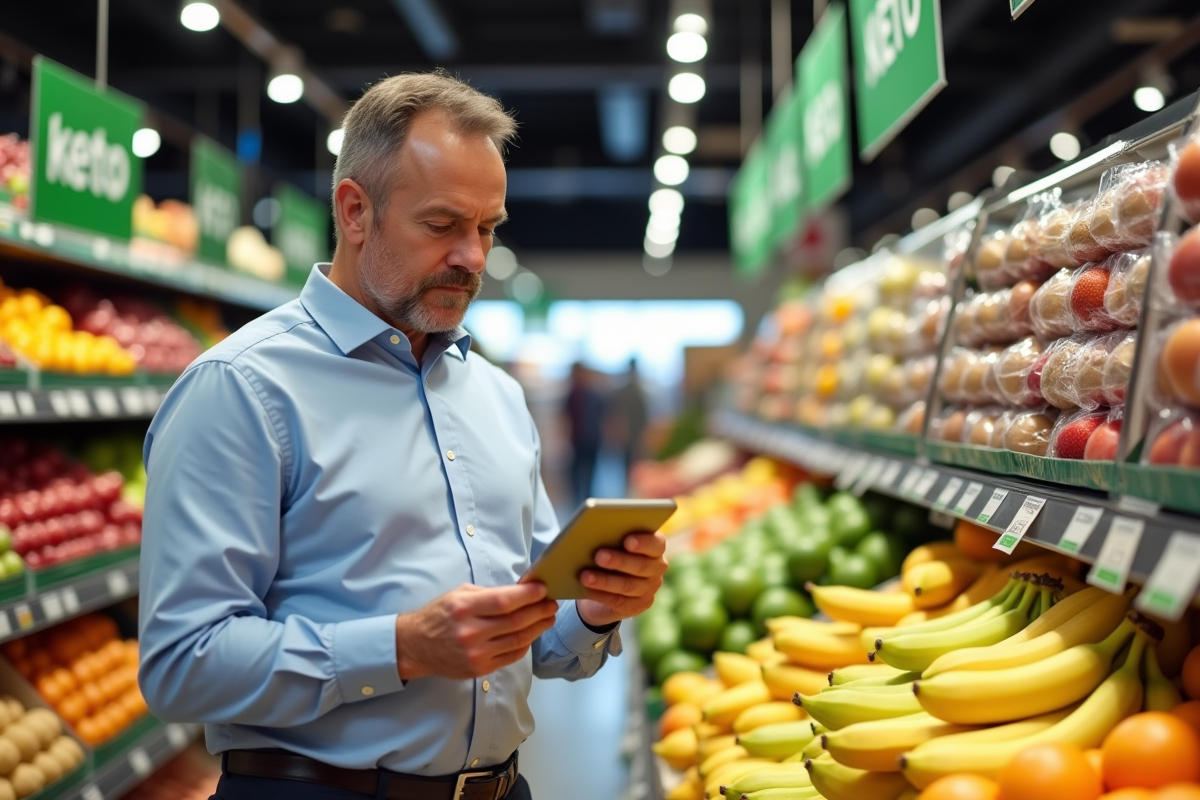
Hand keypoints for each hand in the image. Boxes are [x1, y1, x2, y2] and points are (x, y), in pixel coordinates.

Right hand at [395, 583, 558, 680]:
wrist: (416, 646)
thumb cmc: (439, 615)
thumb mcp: (459, 594)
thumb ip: (488, 594)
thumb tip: (520, 591)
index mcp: (464, 608)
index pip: (504, 601)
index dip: (528, 596)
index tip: (543, 589)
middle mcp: (470, 632)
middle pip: (516, 622)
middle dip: (539, 611)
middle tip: (551, 604)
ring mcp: (476, 654)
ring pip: (518, 640)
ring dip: (537, 628)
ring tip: (548, 618)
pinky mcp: (479, 669)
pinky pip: (511, 656)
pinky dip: (524, 644)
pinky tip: (531, 634)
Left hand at [577, 531, 667, 628]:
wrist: (606, 586)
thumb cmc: (610, 553)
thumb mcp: (614, 544)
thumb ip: (613, 538)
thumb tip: (593, 535)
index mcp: (655, 548)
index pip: (656, 544)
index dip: (643, 543)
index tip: (627, 541)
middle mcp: (656, 568)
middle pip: (641, 565)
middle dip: (619, 561)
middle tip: (599, 556)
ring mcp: (648, 589)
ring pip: (628, 585)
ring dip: (605, 581)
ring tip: (585, 576)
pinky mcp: (637, 606)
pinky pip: (618, 601)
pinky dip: (600, 595)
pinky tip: (587, 589)